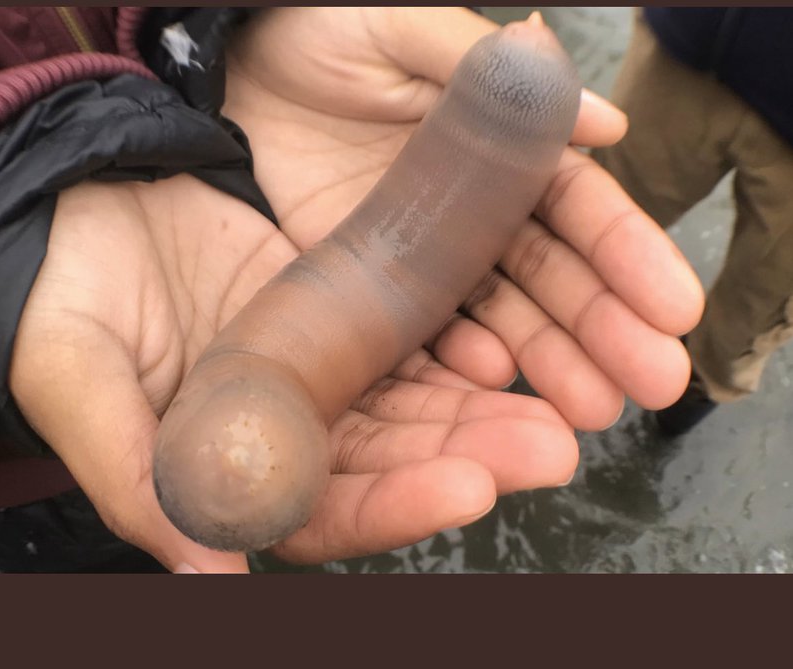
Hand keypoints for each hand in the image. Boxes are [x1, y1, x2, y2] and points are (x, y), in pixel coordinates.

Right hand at [10, 176, 577, 572]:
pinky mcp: (339, 313)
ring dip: (488, 411)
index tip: (467, 489)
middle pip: (394, 464)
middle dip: (472, 458)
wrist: (60, 207)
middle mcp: (289, 437)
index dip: (398, 506)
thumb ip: (143, 487)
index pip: (328, 513)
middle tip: (547, 446)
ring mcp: (320, 376)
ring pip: (418, 405)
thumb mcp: (81, 390)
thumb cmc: (56, 305)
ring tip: (560, 409)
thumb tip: (213, 581)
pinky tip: (513, 343)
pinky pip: (413, 333)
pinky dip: (464, 340)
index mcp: (233, 473)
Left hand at [224, 6, 704, 426]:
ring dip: (548, 369)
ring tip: (589, 413)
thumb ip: (489, 75)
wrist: (214, 74)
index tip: (672, 308)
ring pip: (498, 324)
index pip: (575, 211)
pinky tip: (490, 388)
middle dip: (604, 333)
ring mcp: (418, 268)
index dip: (626, 258)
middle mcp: (466, 219)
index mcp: (493, 155)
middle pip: (549, 283)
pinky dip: (457, 369)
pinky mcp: (364, 302)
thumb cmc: (310, 33)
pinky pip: (419, 343)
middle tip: (652, 383)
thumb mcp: (400, 31)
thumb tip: (605, 123)